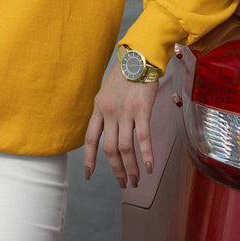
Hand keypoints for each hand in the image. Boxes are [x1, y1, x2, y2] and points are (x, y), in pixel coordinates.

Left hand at [83, 59, 158, 187]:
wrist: (139, 57)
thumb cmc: (125, 75)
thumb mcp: (107, 92)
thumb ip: (105, 111)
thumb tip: (106, 131)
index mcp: (98, 108)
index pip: (90, 139)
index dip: (89, 159)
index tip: (89, 175)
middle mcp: (109, 112)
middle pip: (109, 149)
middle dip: (116, 170)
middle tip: (124, 183)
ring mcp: (125, 112)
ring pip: (125, 149)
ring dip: (131, 168)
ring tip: (136, 180)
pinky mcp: (142, 110)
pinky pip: (143, 139)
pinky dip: (146, 156)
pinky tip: (150, 168)